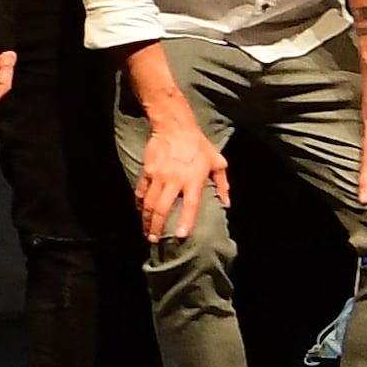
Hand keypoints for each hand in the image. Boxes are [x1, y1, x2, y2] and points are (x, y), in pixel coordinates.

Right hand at [135, 113, 227, 243]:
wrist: (174, 126)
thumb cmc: (198, 145)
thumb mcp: (217, 161)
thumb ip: (222, 184)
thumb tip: (226, 203)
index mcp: (193, 180)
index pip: (190, 205)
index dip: (185, 221)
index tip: (181, 236)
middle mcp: (174, 180)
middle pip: (163, 208)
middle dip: (157, 227)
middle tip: (155, 240)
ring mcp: (158, 176)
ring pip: (149, 203)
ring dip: (146, 220)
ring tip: (147, 233)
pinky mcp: (147, 171)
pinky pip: (141, 192)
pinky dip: (139, 205)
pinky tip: (140, 213)